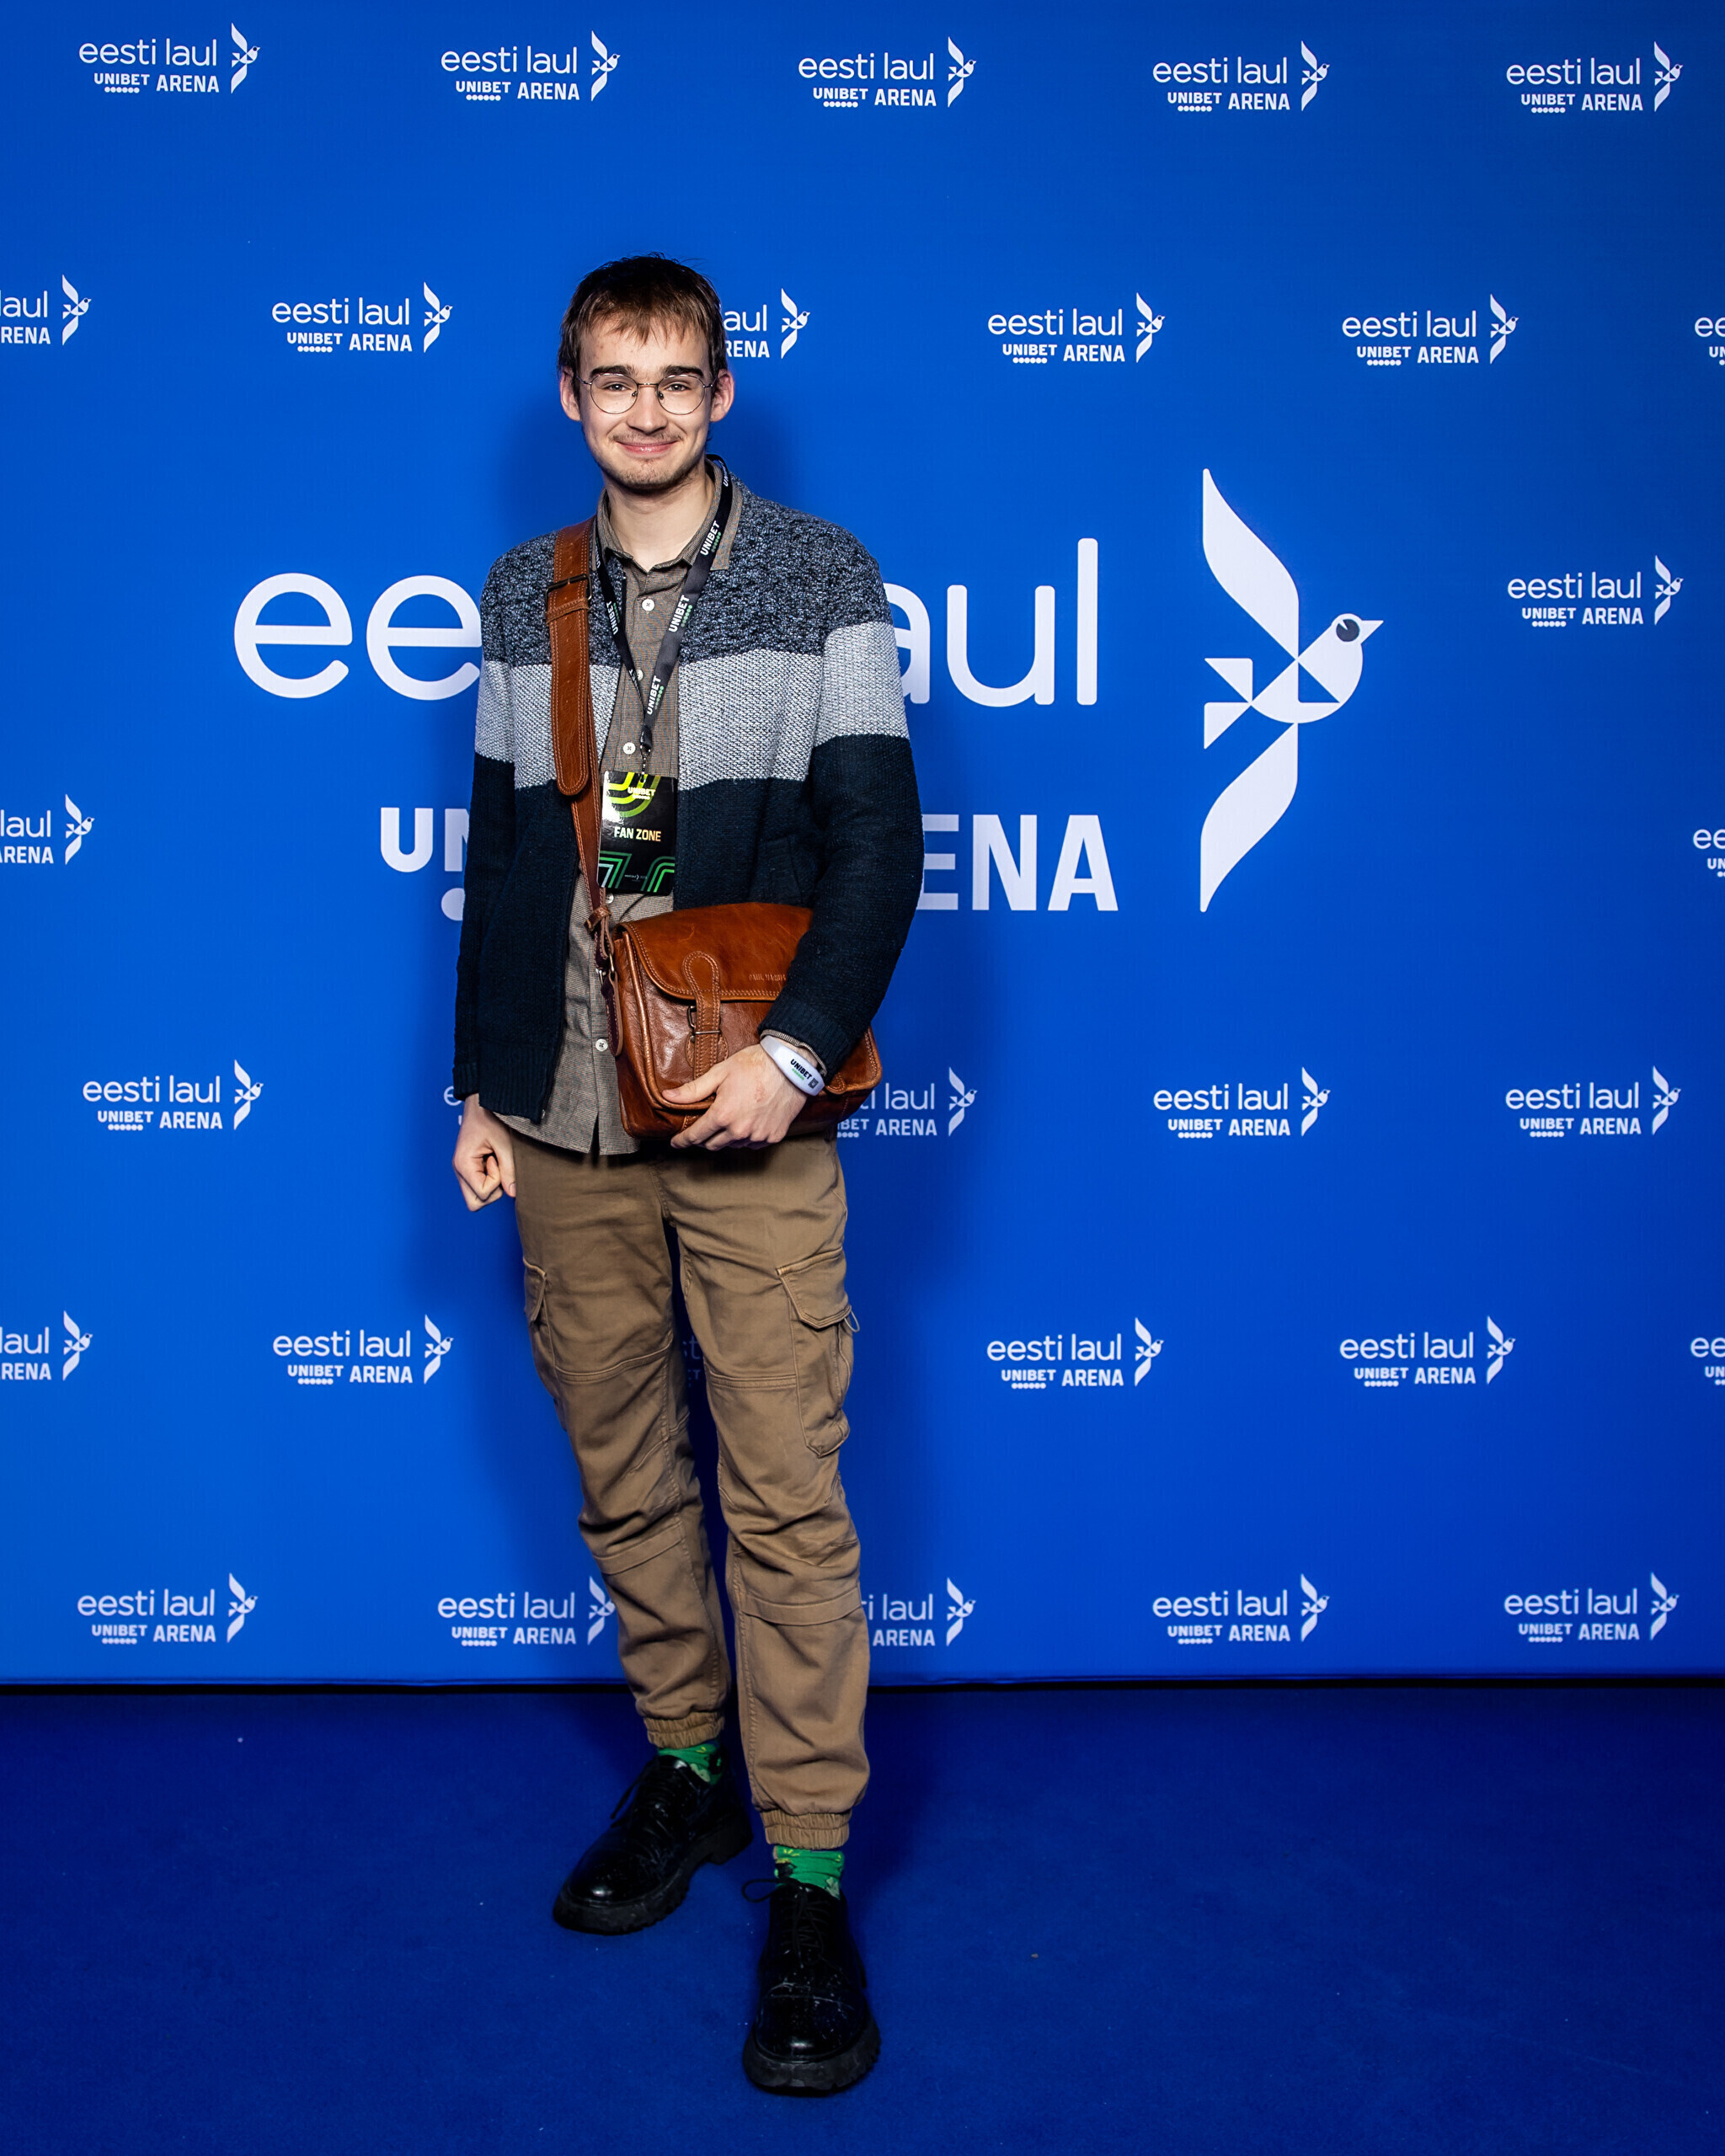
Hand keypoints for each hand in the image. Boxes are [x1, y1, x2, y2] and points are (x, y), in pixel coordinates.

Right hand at [453, 1094, 516, 1207]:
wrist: (481, 1101)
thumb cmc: (490, 1116)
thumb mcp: (504, 1143)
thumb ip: (509, 1169)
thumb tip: (513, 1193)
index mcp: (463, 1164)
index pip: (482, 1194)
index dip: (496, 1181)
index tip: (496, 1160)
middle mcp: (459, 1170)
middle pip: (474, 1203)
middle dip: (492, 1192)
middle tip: (498, 1167)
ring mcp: (462, 1170)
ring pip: (476, 1196)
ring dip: (491, 1184)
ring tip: (495, 1160)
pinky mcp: (469, 1167)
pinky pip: (478, 1184)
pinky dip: (489, 1178)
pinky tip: (492, 1159)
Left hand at [665, 1043, 805, 1149]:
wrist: (791, 1066)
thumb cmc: (754, 1065)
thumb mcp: (720, 1073)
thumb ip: (693, 1090)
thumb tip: (668, 1097)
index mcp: (723, 1115)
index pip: (696, 1136)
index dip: (682, 1140)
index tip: (676, 1143)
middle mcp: (739, 1131)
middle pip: (712, 1145)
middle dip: (703, 1139)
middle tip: (701, 1129)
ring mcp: (758, 1136)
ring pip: (733, 1145)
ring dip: (726, 1137)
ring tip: (728, 1121)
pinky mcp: (773, 1136)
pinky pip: (753, 1143)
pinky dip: (746, 1137)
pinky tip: (746, 1123)